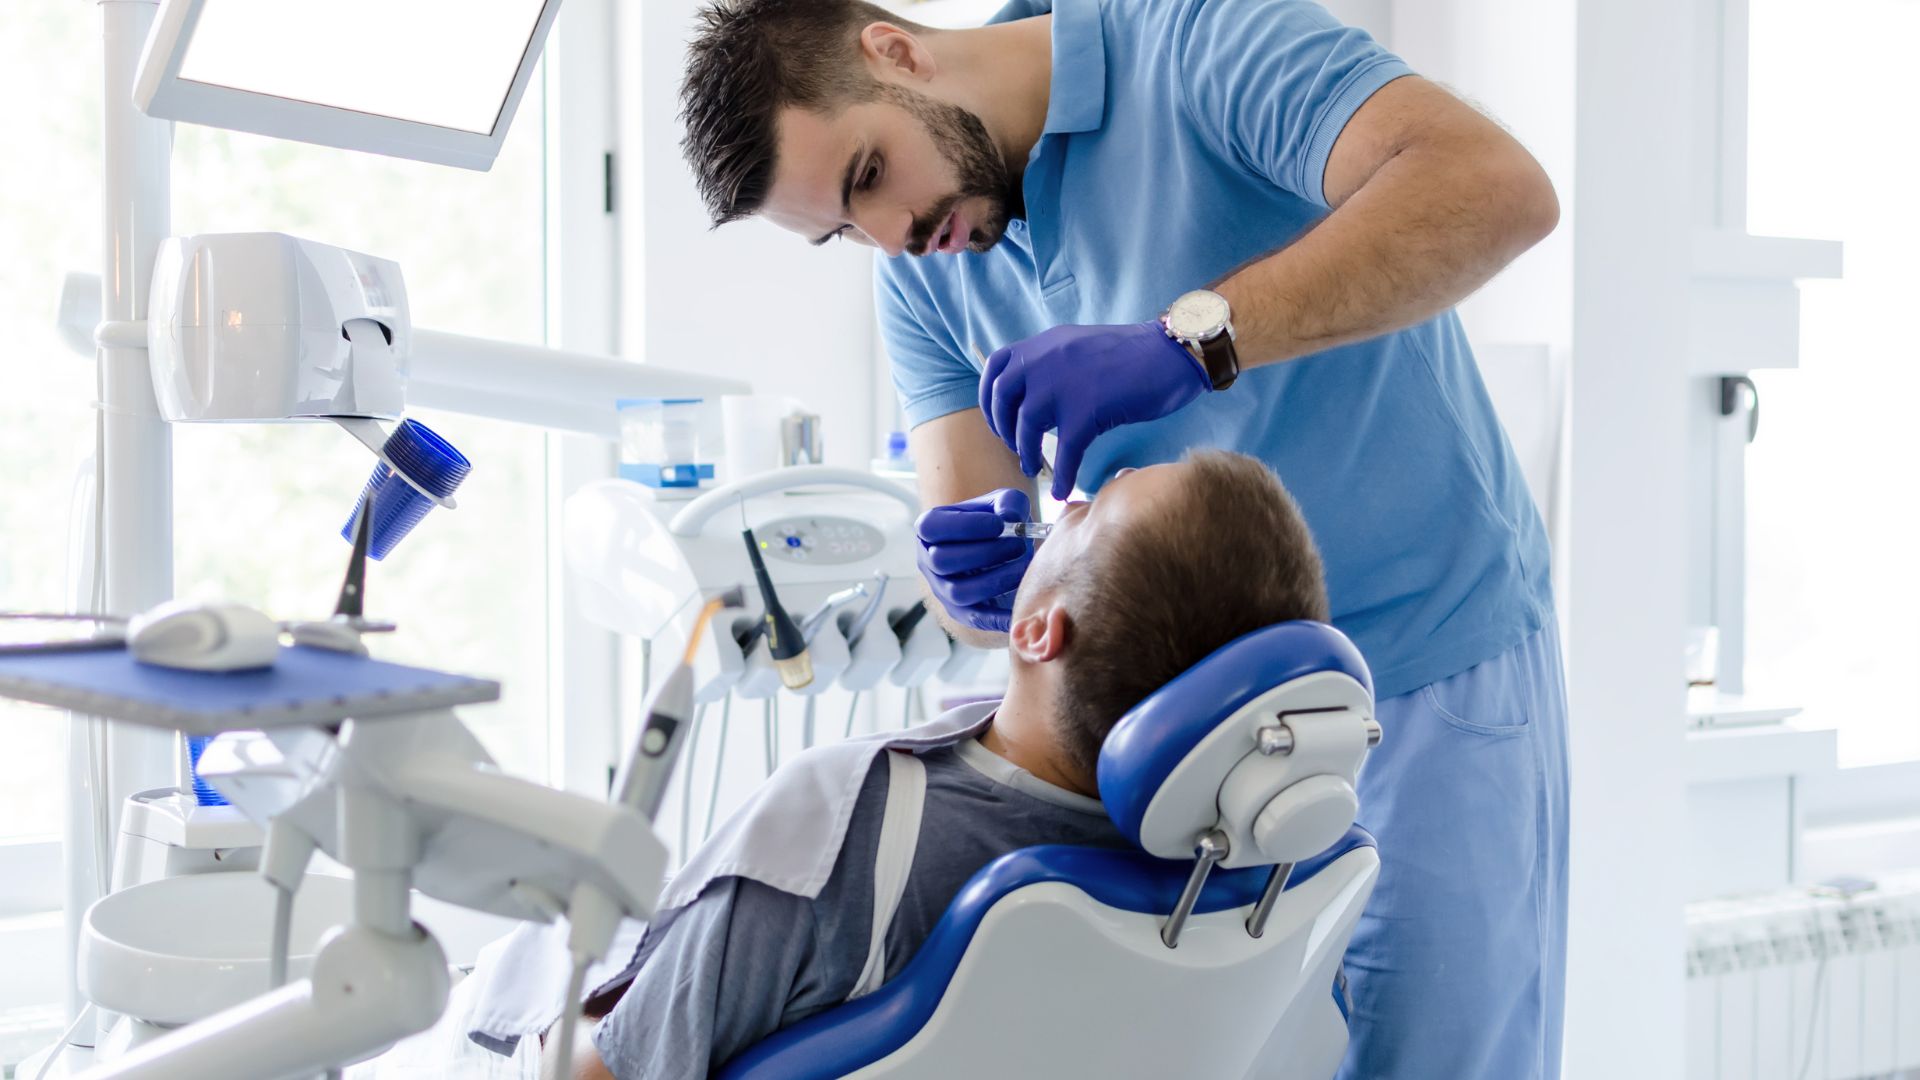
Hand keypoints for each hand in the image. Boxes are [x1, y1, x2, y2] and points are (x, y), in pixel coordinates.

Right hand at [915, 488, 1034, 633]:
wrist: (1002, 549)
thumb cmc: (997, 522)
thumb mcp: (1004, 503)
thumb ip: (1009, 502)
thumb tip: (1011, 517)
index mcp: (930, 527)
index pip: (930, 527)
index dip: (964, 526)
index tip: (999, 524)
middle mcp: (928, 559)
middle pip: (942, 561)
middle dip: (985, 553)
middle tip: (1018, 545)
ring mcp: (941, 588)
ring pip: (958, 592)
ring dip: (995, 580)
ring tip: (1023, 567)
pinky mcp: (959, 611)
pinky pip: (974, 618)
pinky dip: (997, 617)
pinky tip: (1020, 607)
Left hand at [979, 321, 1211, 499]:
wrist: (1170, 352)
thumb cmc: (1133, 355)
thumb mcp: (1079, 347)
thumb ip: (1053, 363)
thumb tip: (1032, 394)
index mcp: (1044, 344)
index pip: (996, 365)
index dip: (989, 396)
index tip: (998, 419)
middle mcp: (1046, 359)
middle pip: (1003, 397)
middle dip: (1002, 427)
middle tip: (1014, 446)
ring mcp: (1065, 383)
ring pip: (1027, 425)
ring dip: (1025, 452)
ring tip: (1032, 467)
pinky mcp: (1088, 408)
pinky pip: (1066, 450)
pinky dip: (1062, 475)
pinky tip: (1061, 489)